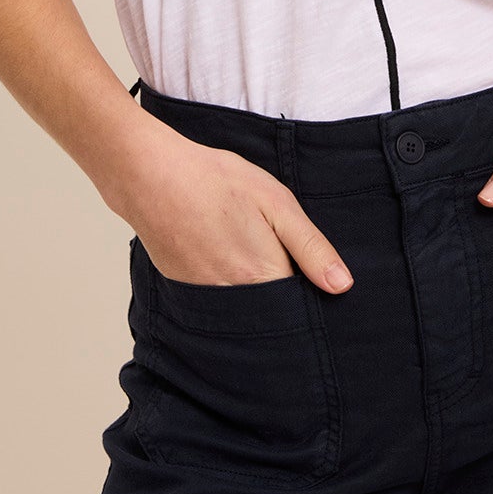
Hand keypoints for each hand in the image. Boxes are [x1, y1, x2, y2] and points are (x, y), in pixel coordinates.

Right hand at [126, 126, 354, 293]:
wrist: (151, 177)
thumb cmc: (216, 182)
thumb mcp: (276, 202)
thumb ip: (310, 246)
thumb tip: (341, 285)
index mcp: (263, 277)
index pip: (302, 307)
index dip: (312, 293)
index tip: (314, 278)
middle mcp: (235, 300)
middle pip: (273, 316)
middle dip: (285, 299)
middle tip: (278, 258)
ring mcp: (206, 301)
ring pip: (246, 312)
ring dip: (256, 296)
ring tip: (248, 254)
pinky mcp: (186, 294)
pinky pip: (220, 305)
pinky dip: (230, 290)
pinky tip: (225, 257)